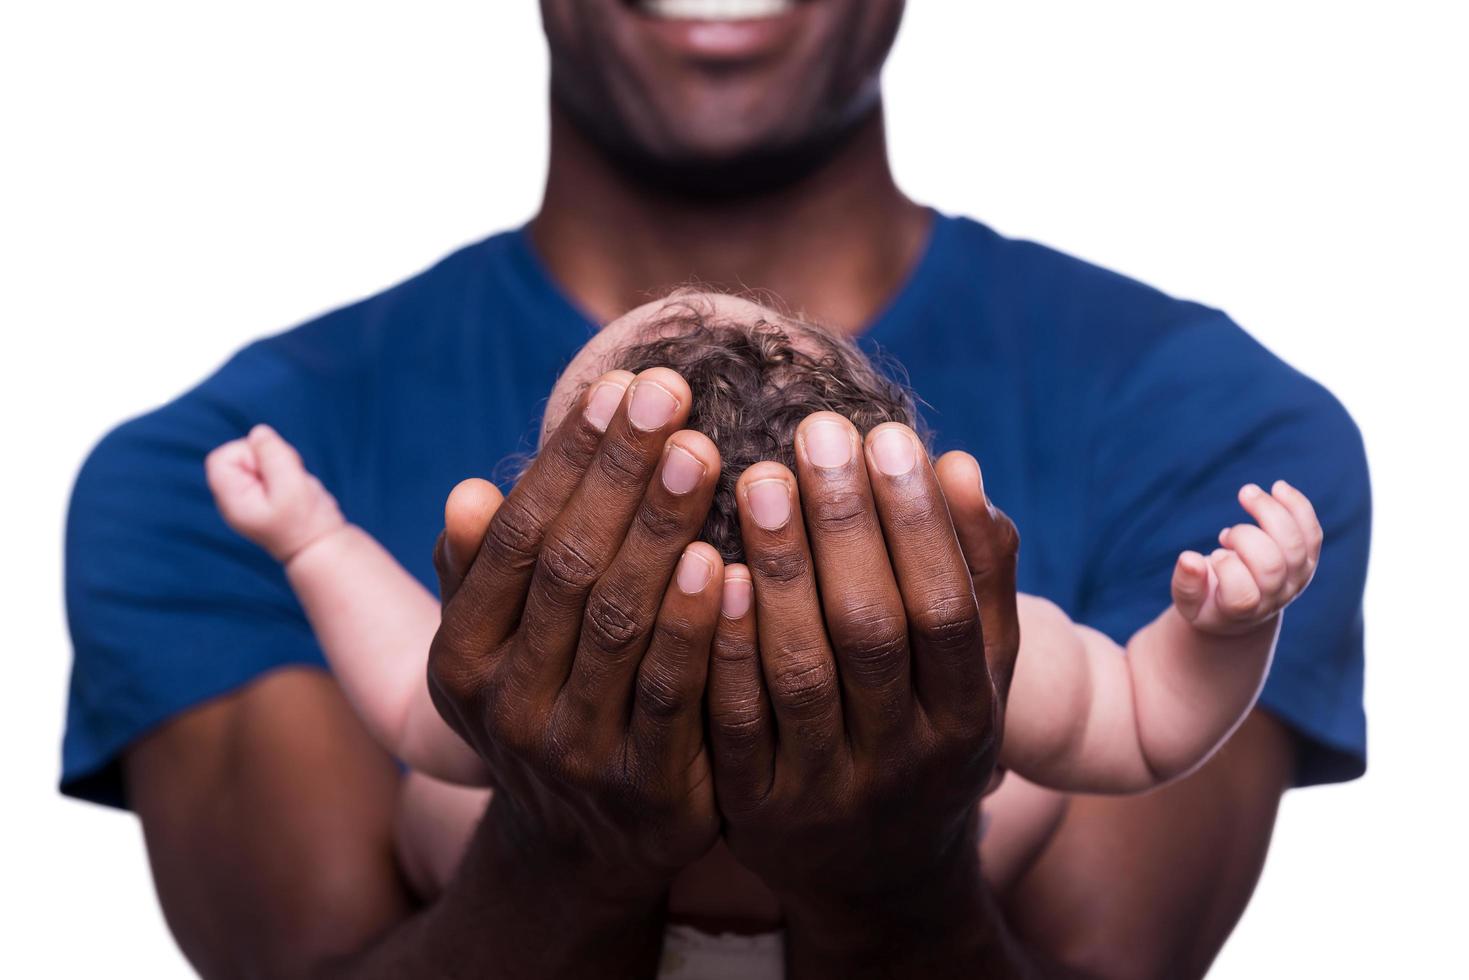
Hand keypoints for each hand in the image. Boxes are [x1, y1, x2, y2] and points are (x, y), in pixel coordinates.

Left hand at [205, 423, 343, 561]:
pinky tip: (294, 488)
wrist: (319, 547)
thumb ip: (274, 456)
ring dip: (279, 463)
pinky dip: (284, 470)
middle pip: (239, 455)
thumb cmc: (305, 523)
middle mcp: (234, 498)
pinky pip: (269, 468)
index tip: (270, 470)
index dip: (247, 454)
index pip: (222, 459)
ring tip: (293, 485)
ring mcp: (249, 496)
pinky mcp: (264, 494)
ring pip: (257, 459)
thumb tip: (258, 432)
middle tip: (288, 477)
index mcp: (233, 500)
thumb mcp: (292, 486)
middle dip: (267, 457)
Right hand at [427, 368, 725, 902]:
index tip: (621, 382)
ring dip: (660, 532)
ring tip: (701, 451)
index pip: (517, 536)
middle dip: (621, 473)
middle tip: (671, 390)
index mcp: (461, 657)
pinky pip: (678, 695)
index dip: (569, 457)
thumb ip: (483, 575)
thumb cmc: (549, 703)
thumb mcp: (496, 650)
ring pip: (620, 623)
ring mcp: (575, 753)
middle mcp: (506, 706)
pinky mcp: (651, 792)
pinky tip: (732, 560)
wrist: (584, 846)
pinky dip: (702, 626)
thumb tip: (469, 491)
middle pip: (568, 567)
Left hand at [705, 412, 1019, 953]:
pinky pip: (734, 723)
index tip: (886, 434)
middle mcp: (906, 762)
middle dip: (846, 527)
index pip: (946, 609)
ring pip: (800, 675)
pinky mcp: (757, 812)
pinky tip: (709, 567)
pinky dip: (725, 646)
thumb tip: (959, 465)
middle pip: (873, 633)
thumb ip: (976, 577)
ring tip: (757, 478)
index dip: (919, 523)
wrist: (879, 875)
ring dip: (780, 572)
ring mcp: (828, 793)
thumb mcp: (976, 673)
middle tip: (814, 432)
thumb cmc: (929, 735)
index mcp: (971, 719)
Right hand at [1172, 480, 1323, 634]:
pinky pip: (1311, 532)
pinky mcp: (1307, 561)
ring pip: (1294, 543)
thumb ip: (1186, 583)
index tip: (1212, 558)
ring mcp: (1295, 579)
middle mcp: (1274, 597)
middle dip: (1244, 537)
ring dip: (1270, 511)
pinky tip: (1278, 488)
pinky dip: (1297, 506)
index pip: (1242, 594)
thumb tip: (1188, 559)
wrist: (1243, 611)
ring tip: (1246, 493)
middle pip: (1271, 564)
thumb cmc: (1208, 602)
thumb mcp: (1188, 601)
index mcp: (1243, 612)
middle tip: (1225, 535)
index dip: (1225, 568)